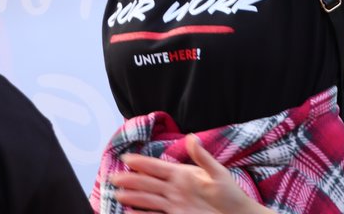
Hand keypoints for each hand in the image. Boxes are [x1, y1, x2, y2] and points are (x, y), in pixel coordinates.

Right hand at [108, 135, 266, 213]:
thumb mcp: (218, 174)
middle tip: (113, 177)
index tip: (126, 157)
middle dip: (130, 180)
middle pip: (148, 183)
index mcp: (182, 174)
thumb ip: (202, 157)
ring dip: (133, 197)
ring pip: (148, 199)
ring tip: (117, 195)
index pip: (157, 167)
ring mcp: (174, 204)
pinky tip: (131, 213)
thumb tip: (192, 137)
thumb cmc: (230, 195)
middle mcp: (175, 188)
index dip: (142, 162)